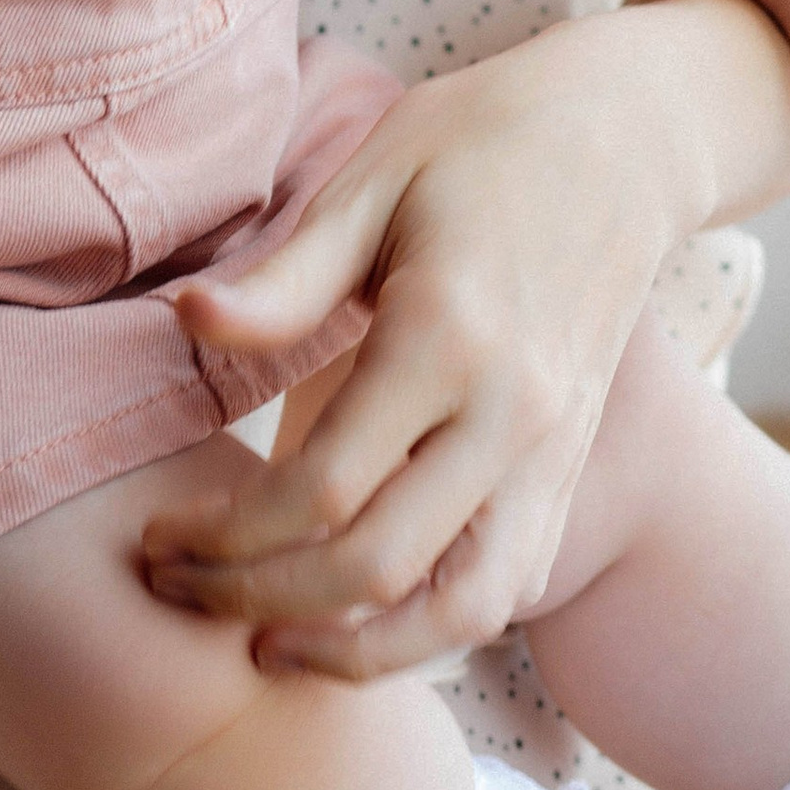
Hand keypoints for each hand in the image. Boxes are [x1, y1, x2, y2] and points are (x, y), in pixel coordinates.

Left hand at [141, 7, 725, 681]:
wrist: (627, 136)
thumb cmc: (480, 142)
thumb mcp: (373, 179)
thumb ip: (286, 276)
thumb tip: (186, 322)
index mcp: (446, 336)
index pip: (319, 490)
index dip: (226, 536)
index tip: (162, 534)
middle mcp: (512, 413)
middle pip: (375, 568)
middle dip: (258, 601)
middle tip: (178, 589)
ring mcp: (555, 450)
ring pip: (461, 611)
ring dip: (357, 653)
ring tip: (270, 650)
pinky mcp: (573, 466)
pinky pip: (506, 587)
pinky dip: (430, 629)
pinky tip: (358, 616)